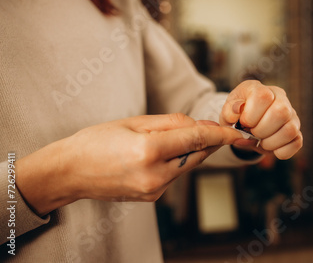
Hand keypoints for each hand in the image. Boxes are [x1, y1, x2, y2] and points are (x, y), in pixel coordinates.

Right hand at [16, 113, 243, 215]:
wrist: (70, 173)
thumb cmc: (96, 142)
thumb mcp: (133, 122)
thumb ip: (170, 123)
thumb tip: (198, 124)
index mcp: (148, 151)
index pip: (195, 138)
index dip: (219, 133)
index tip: (236, 131)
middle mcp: (155, 175)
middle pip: (196, 155)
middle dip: (210, 141)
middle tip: (219, 128)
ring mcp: (154, 190)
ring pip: (187, 165)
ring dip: (192, 150)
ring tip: (182, 135)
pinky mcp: (152, 196)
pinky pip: (175, 174)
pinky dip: (178, 161)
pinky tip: (167, 151)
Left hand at [220, 80, 302, 159]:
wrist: (245, 125)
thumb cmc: (237, 116)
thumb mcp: (228, 111)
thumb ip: (228, 111)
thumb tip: (237, 110)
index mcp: (261, 89)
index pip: (263, 96)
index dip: (251, 115)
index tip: (243, 123)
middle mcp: (280, 98)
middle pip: (281, 112)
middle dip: (261, 130)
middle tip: (252, 133)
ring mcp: (292, 115)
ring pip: (290, 129)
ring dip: (270, 142)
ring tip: (260, 141)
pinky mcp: (296, 132)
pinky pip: (296, 143)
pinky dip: (281, 151)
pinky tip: (270, 147)